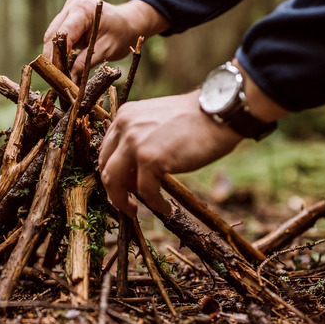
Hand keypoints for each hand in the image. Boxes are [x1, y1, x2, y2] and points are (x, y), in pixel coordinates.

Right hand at [42, 0, 168, 81]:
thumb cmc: (122, 34)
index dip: (57, 55)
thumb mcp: (106, 50)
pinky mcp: (67, 17)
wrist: (130, 22)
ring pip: (52, 36)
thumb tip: (69, 79)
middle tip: (53, 79)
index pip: (63, 34)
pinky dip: (59, 50)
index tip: (56, 75)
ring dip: (54, 54)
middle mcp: (72, 6)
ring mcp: (68, 10)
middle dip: (52, 57)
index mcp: (83, 10)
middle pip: (53, 34)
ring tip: (57, 74)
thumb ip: (85, 62)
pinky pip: (58, 36)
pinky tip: (62, 65)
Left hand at [98, 90, 242, 217]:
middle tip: (127, 203)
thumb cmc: (196, 120)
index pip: (106, 151)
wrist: (219, 113)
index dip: (113, 172)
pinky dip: (154, 204)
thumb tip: (133, 172)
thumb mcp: (157, 122)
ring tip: (137, 210)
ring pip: (114, 182)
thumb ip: (140, 139)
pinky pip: (145, 191)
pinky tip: (165, 208)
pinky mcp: (150, 158)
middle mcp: (124, 126)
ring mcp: (135, 142)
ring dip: (123, 202)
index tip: (124, 186)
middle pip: (105, 168)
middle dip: (114, 190)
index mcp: (125, 116)